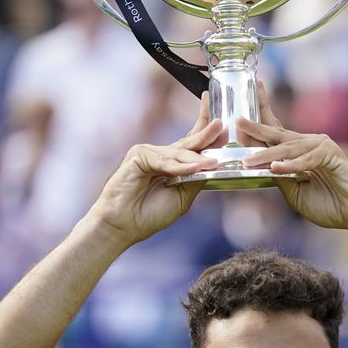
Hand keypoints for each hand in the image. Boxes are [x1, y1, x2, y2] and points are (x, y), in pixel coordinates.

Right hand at [90, 94, 223, 244]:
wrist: (124, 225)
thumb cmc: (150, 214)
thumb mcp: (183, 196)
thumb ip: (196, 178)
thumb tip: (214, 162)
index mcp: (174, 164)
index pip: (193, 142)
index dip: (207, 130)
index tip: (223, 122)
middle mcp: (163, 155)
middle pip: (190, 141)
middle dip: (207, 134)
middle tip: (222, 125)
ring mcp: (150, 153)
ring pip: (179, 153)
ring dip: (197, 158)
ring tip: (214, 163)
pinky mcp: (138, 155)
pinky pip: (164, 160)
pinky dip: (179, 166)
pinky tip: (194, 167)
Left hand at [236, 84, 347, 229]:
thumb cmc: (330, 205)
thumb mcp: (294, 193)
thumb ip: (279, 178)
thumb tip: (259, 169)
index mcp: (299, 152)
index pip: (275, 133)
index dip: (258, 122)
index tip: (240, 115)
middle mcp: (308, 144)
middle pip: (278, 133)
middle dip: (256, 127)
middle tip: (237, 121)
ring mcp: (320, 146)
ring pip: (288, 149)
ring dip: (267, 155)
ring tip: (248, 160)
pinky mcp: (331, 154)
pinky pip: (306, 160)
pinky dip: (291, 165)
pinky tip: (276, 168)